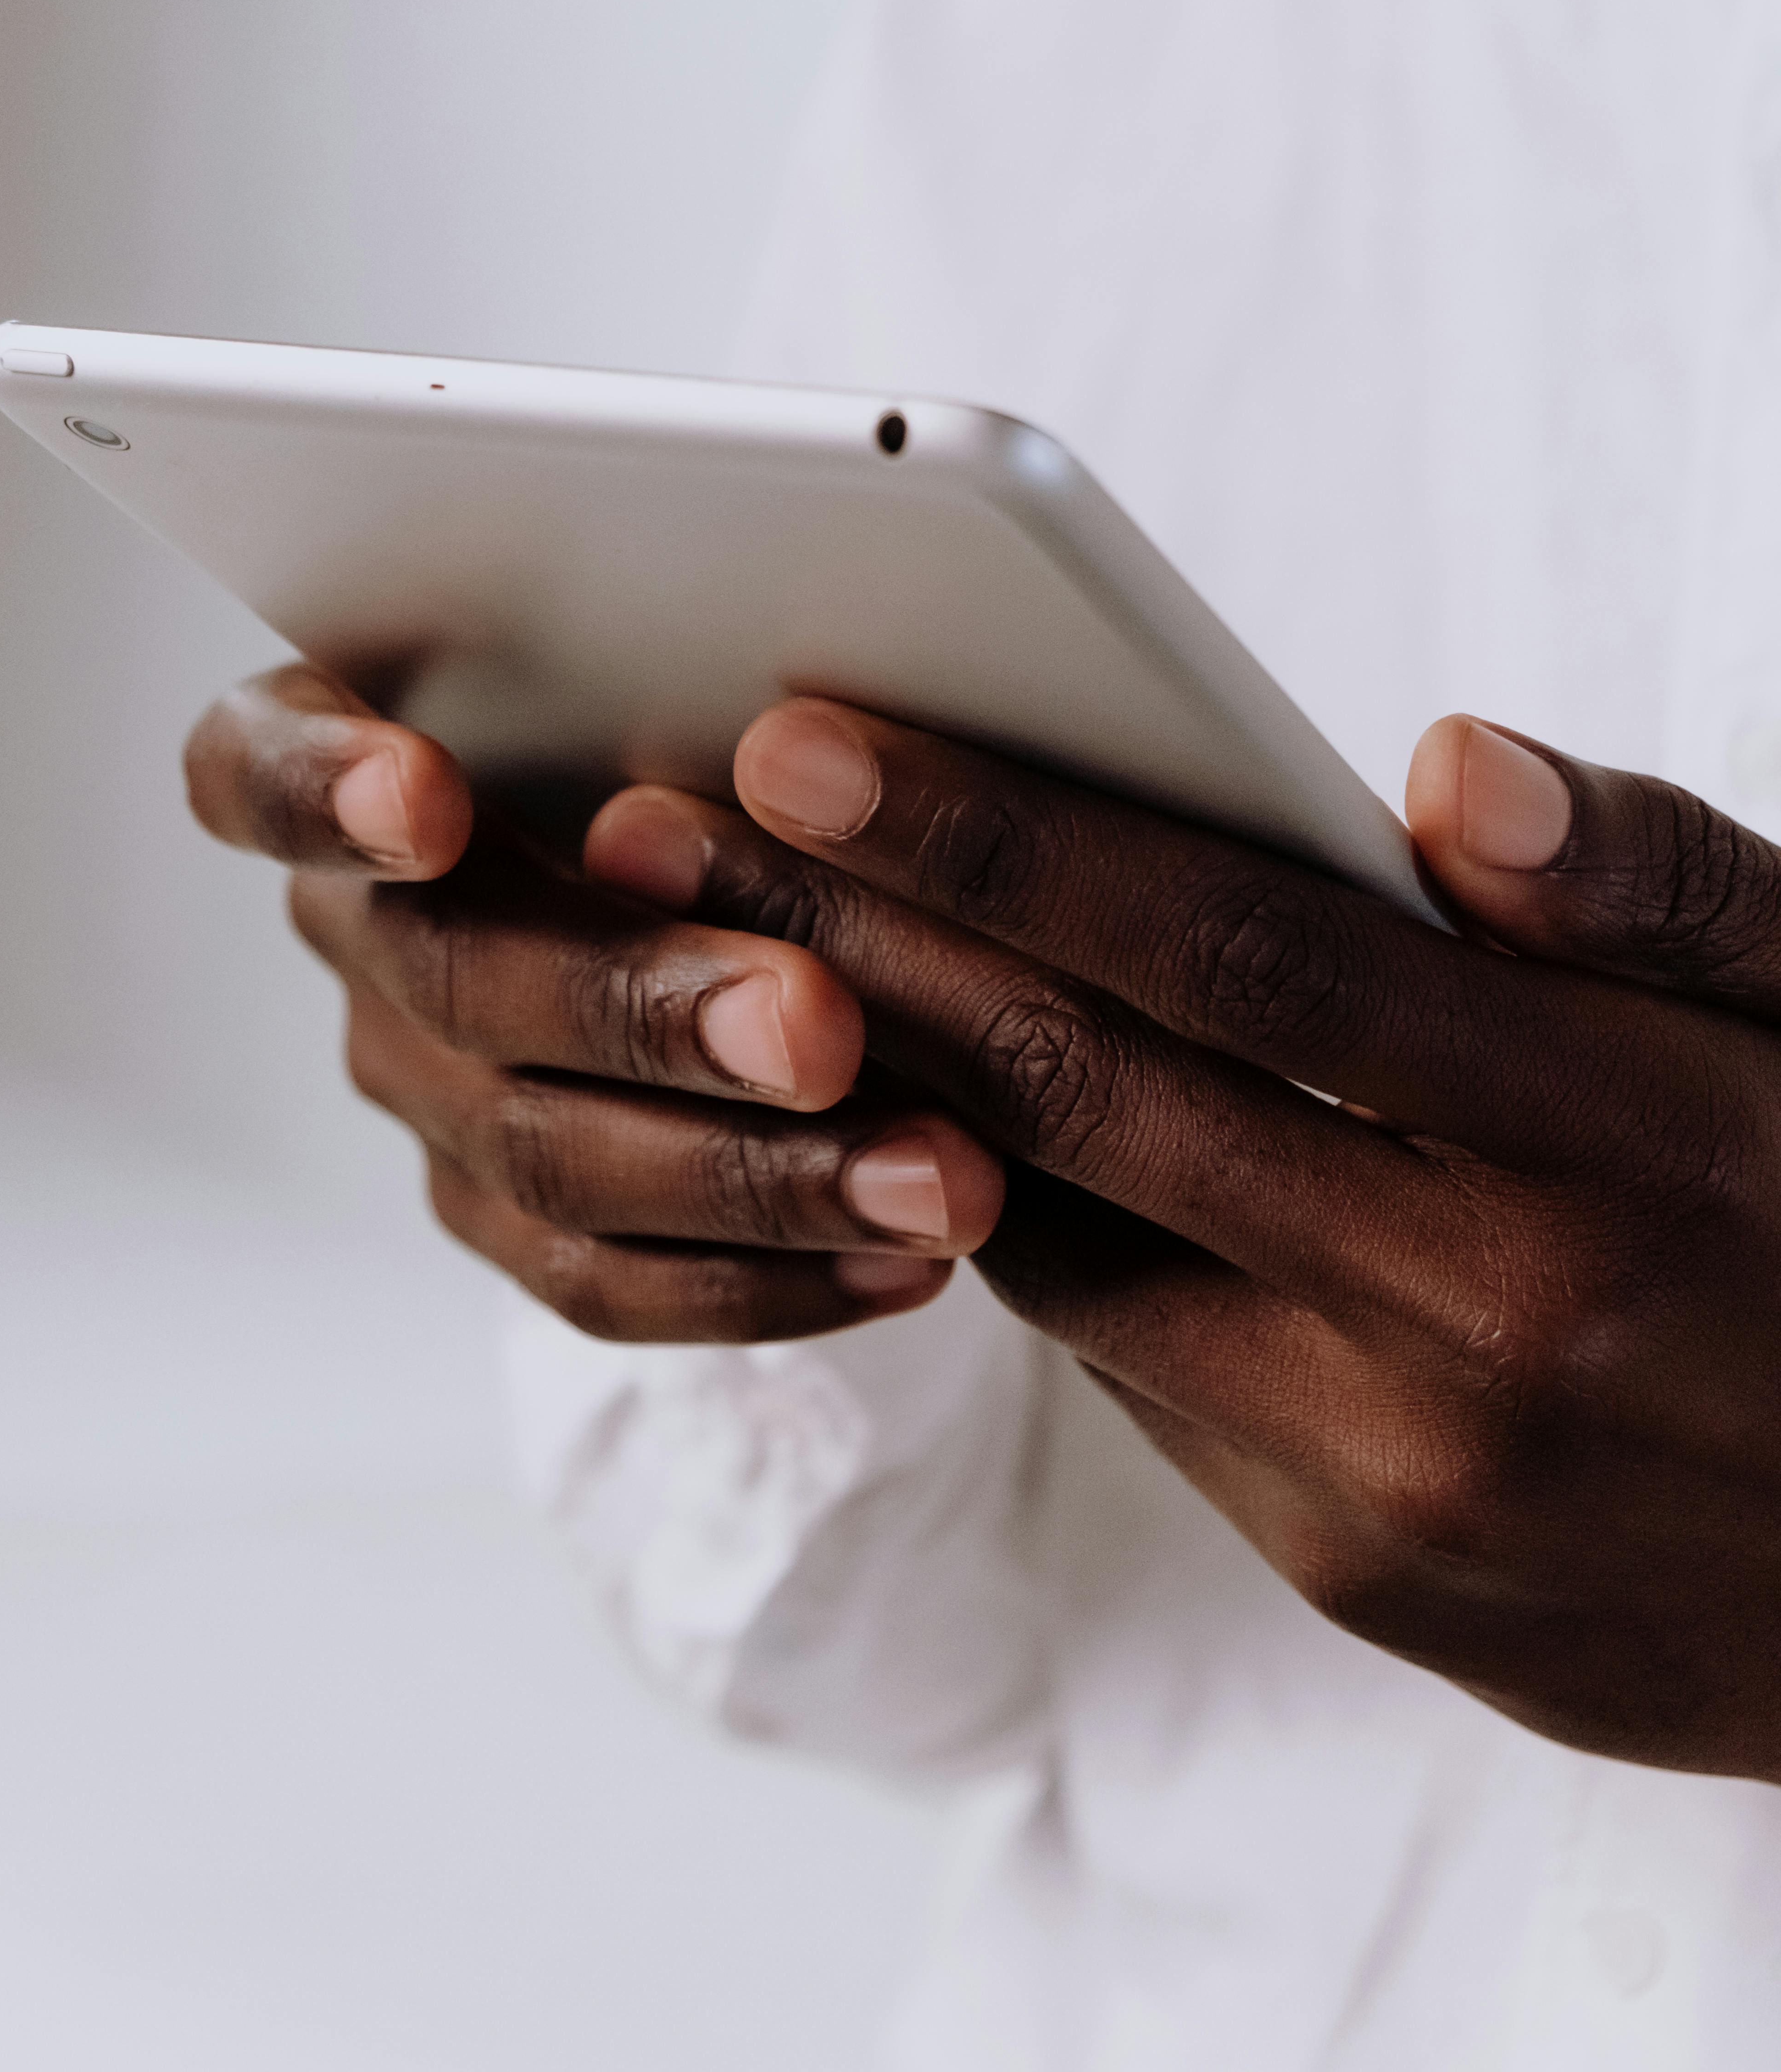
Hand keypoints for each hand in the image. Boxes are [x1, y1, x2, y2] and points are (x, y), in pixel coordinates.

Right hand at [182, 667, 1002, 1340]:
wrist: (731, 856)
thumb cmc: (703, 710)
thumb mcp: (686, 669)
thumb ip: (690, 678)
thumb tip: (814, 734)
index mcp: (343, 758)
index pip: (261, 768)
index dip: (327, 791)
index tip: (426, 794)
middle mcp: (362, 928)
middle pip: (456, 981)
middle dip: (647, 1011)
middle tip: (818, 1026)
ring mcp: (421, 1086)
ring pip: (546, 1161)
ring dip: (755, 1176)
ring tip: (934, 1178)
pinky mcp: (502, 1214)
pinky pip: (609, 1282)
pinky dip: (772, 1279)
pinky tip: (912, 1261)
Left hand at [582, 698, 1780, 1779]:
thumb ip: (1645, 879)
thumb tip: (1442, 767)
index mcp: (1601, 1134)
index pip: (1237, 954)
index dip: (1002, 837)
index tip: (805, 738)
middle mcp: (1480, 1316)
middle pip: (1092, 1096)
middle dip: (848, 944)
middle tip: (663, 830)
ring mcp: (1403, 1470)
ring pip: (1068, 1247)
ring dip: (886, 1095)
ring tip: (742, 959)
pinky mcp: (1357, 1570)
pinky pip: (1138, 1370)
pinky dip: (1020, 1237)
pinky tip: (928, 1125)